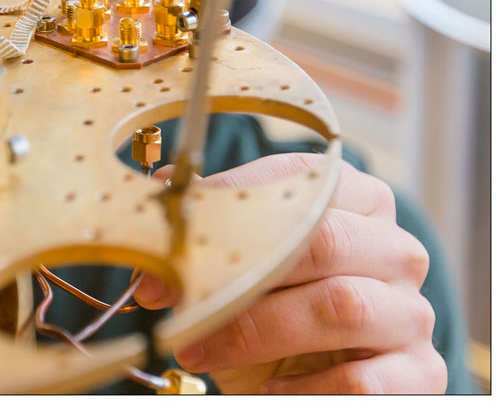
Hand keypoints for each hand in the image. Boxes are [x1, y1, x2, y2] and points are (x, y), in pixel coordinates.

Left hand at [136, 154, 445, 393]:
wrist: (315, 375)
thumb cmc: (273, 303)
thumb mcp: (242, 264)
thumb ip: (204, 237)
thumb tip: (146, 237)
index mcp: (355, 200)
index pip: (296, 178)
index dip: (227, 203)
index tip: (168, 238)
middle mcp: (393, 249)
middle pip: (322, 241)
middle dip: (239, 271)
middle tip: (177, 302)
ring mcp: (410, 311)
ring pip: (341, 307)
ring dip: (256, 331)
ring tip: (197, 349)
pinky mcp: (420, 373)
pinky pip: (360, 381)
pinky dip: (300, 389)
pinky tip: (261, 389)